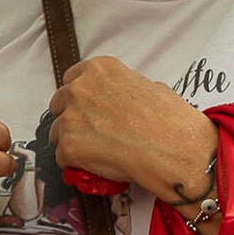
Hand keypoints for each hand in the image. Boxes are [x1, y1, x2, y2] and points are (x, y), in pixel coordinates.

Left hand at [46, 56, 215, 201]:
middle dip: (73, 119)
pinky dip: (78, 165)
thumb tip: (120, 102)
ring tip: (101, 153)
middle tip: (94, 134)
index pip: (72, 79)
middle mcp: (80, 88)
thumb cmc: (171, 121)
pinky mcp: (68, 146)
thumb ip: (124, 89)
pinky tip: (102, 165)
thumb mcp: (150, 87)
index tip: (89, 110)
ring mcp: (71, 117)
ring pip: (58, 133)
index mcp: (99, 69)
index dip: (80, 98)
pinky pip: (63, 159)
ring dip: (74, 143)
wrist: (176, 149)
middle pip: (58, 104)